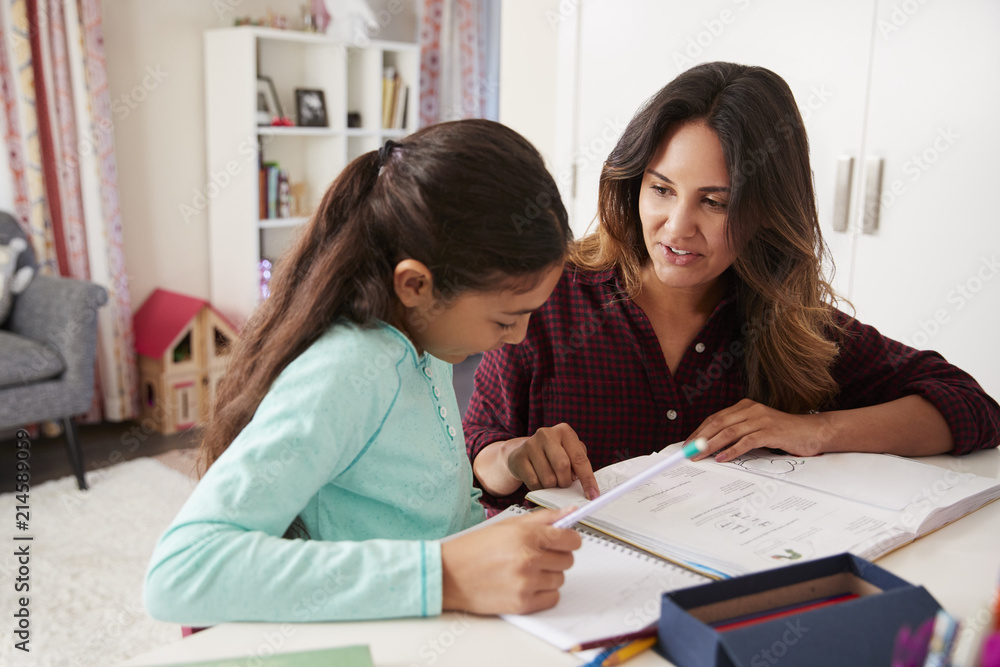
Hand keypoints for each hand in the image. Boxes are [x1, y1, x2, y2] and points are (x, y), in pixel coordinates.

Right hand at [441, 507, 581, 614]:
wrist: (448, 575)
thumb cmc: (475, 548)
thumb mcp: (507, 525)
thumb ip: (542, 518)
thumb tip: (571, 512)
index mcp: (526, 535)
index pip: (570, 539)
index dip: (570, 540)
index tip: (566, 541)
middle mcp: (529, 558)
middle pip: (568, 560)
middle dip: (557, 557)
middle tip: (538, 556)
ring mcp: (526, 583)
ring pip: (560, 579)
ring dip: (548, 575)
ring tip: (526, 571)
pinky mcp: (522, 604)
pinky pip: (552, 598)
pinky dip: (544, 593)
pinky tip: (525, 585)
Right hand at [506, 423, 598, 499]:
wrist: (522, 452)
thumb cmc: (552, 454)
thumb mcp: (569, 452)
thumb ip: (579, 465)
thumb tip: (588, 487)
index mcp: (564, 431)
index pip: (580, 458)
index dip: (588, 479)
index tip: (593, 495)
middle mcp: (546, 434)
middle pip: (562, 466)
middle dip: (566, 482)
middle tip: (564, 484)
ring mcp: (530, 444)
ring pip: (548, 478)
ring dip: (552, 486)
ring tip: (551, 480)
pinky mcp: (518, 457)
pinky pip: (534, 482)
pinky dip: (540, 488)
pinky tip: (539, 481)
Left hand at [689, 399, 828, 461]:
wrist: (812, 432)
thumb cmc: (782, 433)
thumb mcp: (757, 428)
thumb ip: (738, 432)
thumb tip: (713, 446)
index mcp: (745, 406)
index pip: (716, 417)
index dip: (699, 431)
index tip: (687, 444)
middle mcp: (751, 409)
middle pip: (719, 423)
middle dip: (701, 438)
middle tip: (688, 452)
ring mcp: (761, 419)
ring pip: (730, 431)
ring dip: (712, 445)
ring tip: (699, 455)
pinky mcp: (771, 431)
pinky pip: (747, 441)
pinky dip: (732, 450)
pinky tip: (722, 458)